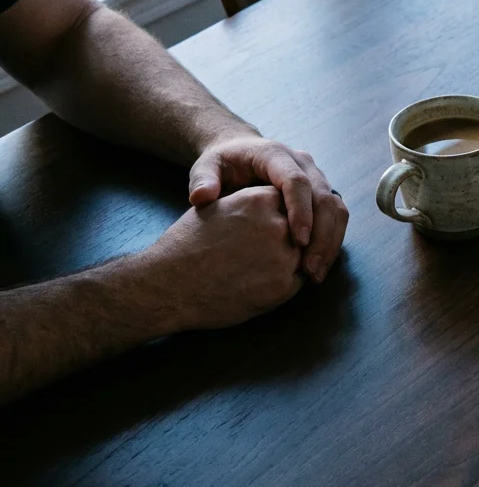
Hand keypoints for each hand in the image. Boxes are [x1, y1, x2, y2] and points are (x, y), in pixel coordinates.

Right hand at [139, 186, 303, 331]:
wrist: (168, 286)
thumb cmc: (186, 246)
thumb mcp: (217, 207)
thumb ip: (251, 203)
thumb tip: (277, 203)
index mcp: (259, 199)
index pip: (289, 203)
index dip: (280, 217)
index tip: (268, 226)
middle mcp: (277, 225)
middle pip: (300, 229)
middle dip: (289, 239)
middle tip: (261, 251)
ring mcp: (283, 257)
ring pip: (303, 256)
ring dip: (290, 262)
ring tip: (256, 268)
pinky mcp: (283, 287)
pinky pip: (298, 282)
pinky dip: (286, 284)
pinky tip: (258, 284)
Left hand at [187, 135, 347, 282]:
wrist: (240, 153)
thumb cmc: (223, 165)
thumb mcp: (206, 167)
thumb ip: (203, 181)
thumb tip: (202, 198)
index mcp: (276, 155)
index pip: (297, 181)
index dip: (301, 211)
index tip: (297, 242)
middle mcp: (304, 164)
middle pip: (325, 197)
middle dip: (321, 235)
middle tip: (309, 269)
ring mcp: (317, 178)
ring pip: (337, 208)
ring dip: (331, 242)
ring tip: (315, 273)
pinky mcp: (323, 193)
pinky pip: (337, 216)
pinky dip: (332, 242)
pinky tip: (318, 266)